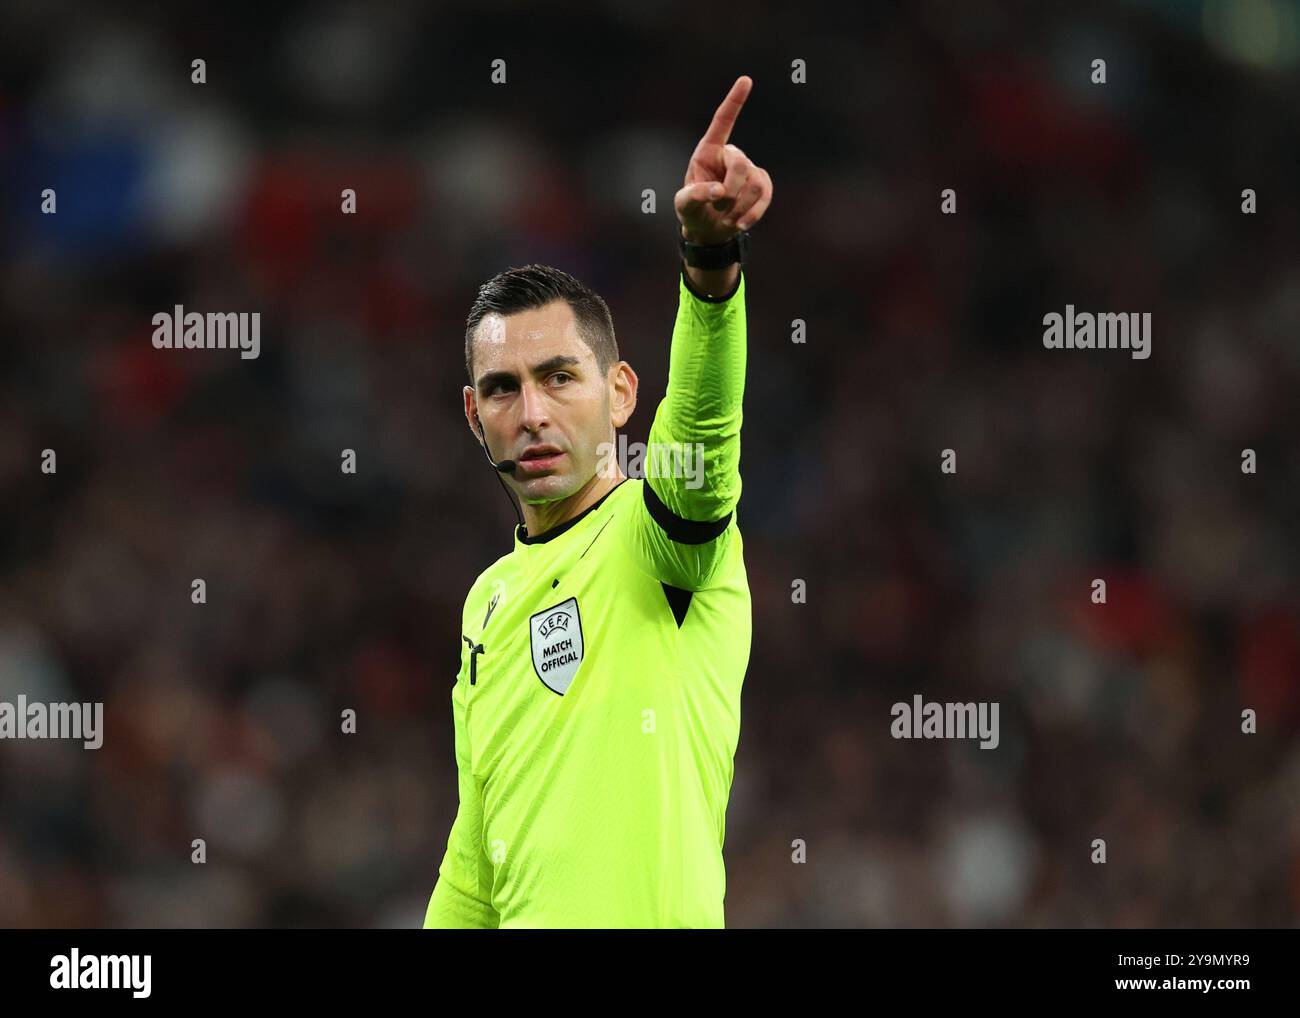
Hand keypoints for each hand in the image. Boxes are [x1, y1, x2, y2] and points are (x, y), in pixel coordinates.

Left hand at [675, 75, 773, 245]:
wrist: (708, 229)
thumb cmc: (692, 211)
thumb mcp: (684, 205)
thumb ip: (695, 195)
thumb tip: (719, 191)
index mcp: (708, 151)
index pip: (723, 122)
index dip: (734, 102)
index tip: (746, 80)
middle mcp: (730, 155)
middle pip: (740, 164)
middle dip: (731, 190)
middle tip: (719, 207)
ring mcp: (749, 169)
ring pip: (754, 183)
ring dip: (738, 206)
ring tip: (725, 216)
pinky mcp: (762, 184)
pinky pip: (765, 194)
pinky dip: (753, 213)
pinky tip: (739, 223)